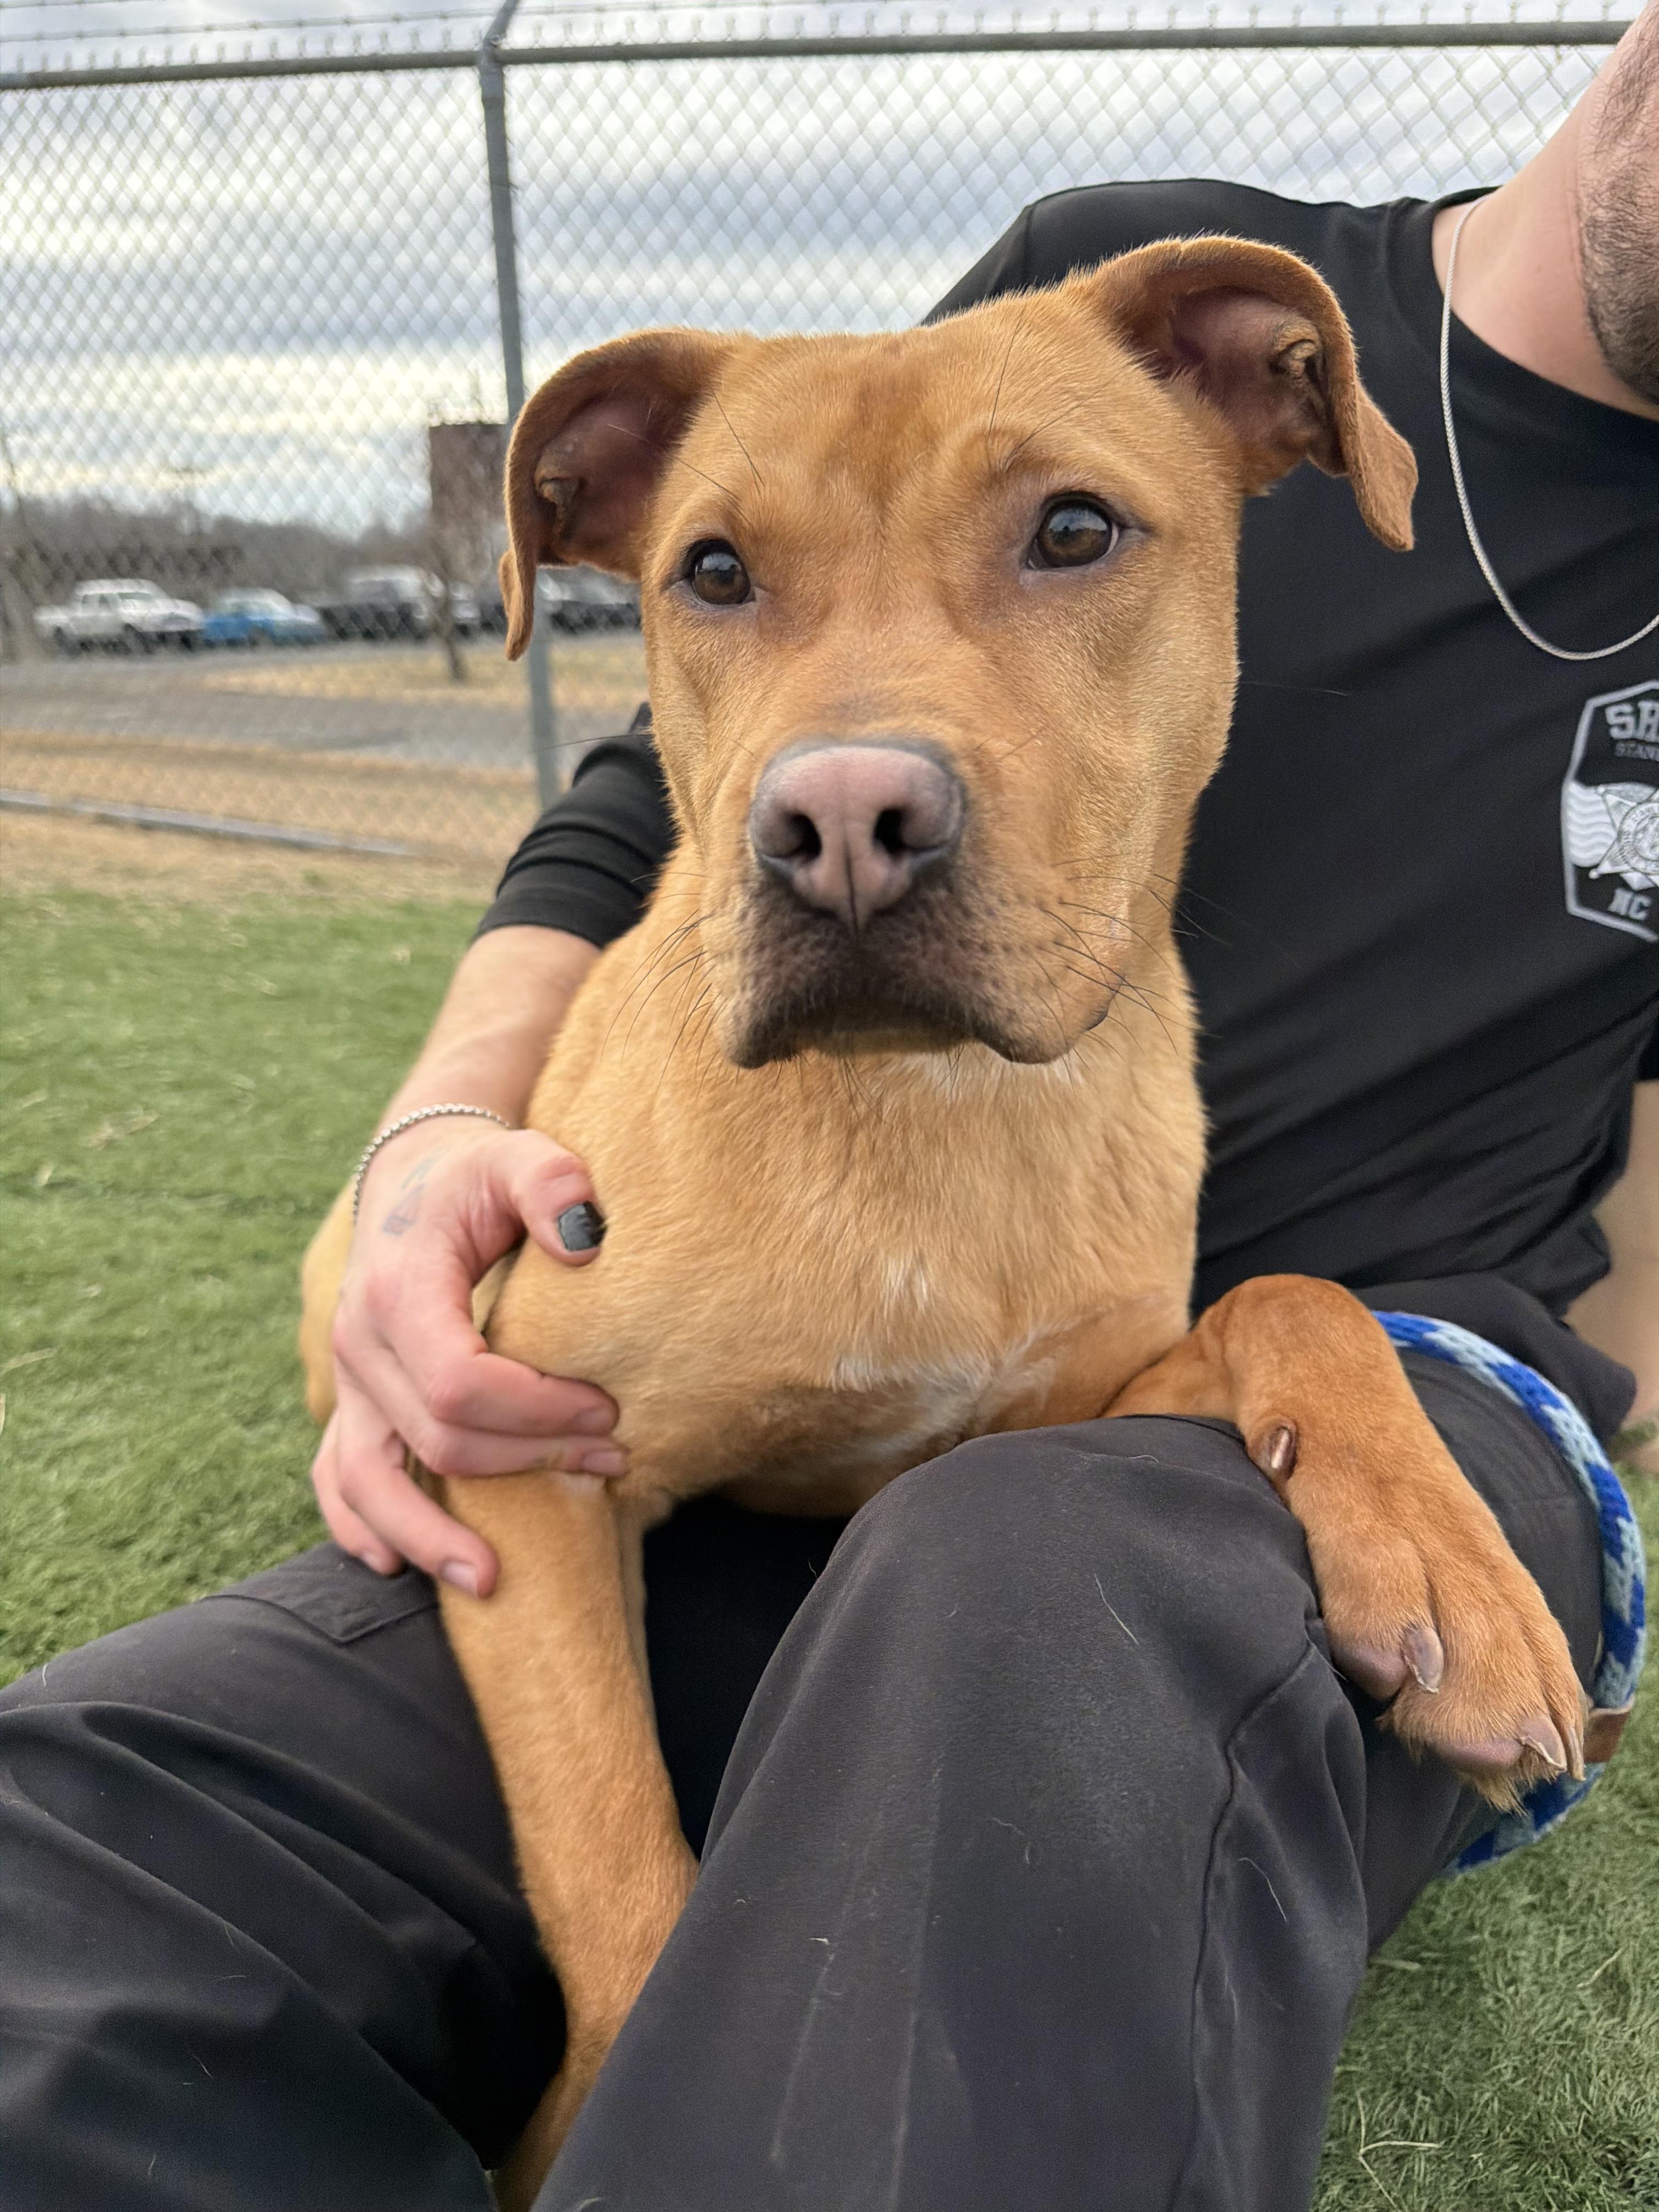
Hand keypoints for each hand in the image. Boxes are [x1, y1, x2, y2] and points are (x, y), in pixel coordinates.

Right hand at [311, 1123, 621, 1594]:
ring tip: (490, 1579)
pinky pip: (336, 1479)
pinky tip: (395, 1563)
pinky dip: (361, 1526)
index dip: (537, 1409)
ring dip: (429, 1533)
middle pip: (439, 1438)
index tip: (605, 1410)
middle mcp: (359, 1343)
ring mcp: (347, 1382)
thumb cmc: (474, 1177)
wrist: (411, 1180)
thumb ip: (553, 1182)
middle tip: (609, 1458)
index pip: (460, 1382)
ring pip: (370, 1480)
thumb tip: (583, 1239)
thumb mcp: (518, 1155)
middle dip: (529, 1461)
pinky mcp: (349, 1404)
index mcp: (399, 1290)